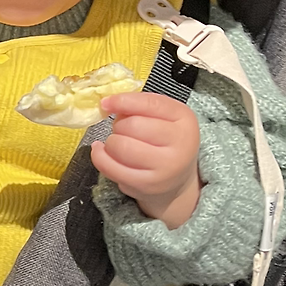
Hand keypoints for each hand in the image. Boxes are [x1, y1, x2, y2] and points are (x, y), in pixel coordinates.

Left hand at [90, 92, 201, 226]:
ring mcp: (165, 168)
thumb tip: (107, 104)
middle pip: (133, 125)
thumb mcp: (164, 116)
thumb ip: (140, 104)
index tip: (105, 103)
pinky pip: (112, 168)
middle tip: (122, 130)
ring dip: (110, 142)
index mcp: (185, 119)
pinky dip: (100, 157)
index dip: (122, 101)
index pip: (150, 104)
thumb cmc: (166, 140)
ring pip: (121, 147)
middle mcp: (181, 144)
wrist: (177, 178)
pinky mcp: (147, 185)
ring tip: (116, 143)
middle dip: (119, 125)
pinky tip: (101, 151)